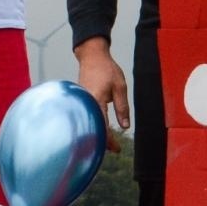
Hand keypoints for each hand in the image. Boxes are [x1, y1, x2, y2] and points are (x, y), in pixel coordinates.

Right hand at [73, 36, 128, 151]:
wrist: (91, 56)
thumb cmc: (106, 69)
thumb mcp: (120, 87)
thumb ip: (122, 107)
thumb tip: (125, 126)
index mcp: (96, 100)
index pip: (102, 126)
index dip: (109, 141)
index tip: (117, 149)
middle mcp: (86, 103)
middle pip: (93, 128)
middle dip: (102, 141)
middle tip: (114, 149)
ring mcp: (82, 101)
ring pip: (89, 122)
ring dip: (98, 133)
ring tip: (109, 142)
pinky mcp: (81, 100)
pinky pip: (87, 115)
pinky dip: (94, 124)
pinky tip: (101, 128)